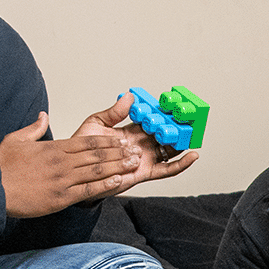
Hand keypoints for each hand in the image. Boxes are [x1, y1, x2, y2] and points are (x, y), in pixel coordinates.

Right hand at [0, 112, 139, 216]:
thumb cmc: (2, 167)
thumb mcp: (16, 139)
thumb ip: (34, 128)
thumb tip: (43, 116)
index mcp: (54, 148)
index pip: (87, 142)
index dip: (107, 141)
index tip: (121, 141)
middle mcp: (61, 162)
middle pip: (96, 154)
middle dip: (118, 152)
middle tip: (135, 151)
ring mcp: (62, 180)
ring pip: (96, 171)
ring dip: (117, 166)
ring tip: (133, 164)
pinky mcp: (60, 198)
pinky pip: (87, 190)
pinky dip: (104, 186)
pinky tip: (117, 182)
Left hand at [73, 93, 197, 195]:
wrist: (77, 172)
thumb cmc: (83, 149)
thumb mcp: (96, 124)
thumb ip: (113, 112)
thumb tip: (128, 96)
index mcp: (131, 130)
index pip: (153, 119)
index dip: (164, 112)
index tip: (175, 103)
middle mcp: (141, 144)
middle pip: (166, 133)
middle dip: (178, 125)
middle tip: (189, 116)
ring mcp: (145, 158)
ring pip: (170, 149)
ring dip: (182, 141)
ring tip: (192, 132)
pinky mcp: (145, 172)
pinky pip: (167, 169)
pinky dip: (181, 164)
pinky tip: (191, 156)